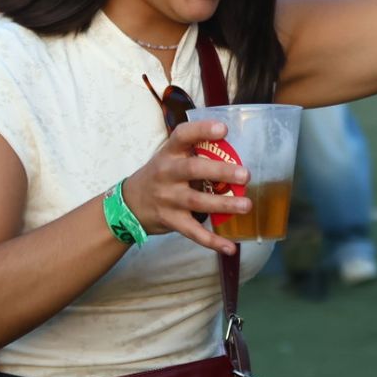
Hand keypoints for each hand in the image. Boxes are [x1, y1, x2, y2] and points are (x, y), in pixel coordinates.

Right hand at [123, 119, 249, 255]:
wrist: (129, 204)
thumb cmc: (159, 176)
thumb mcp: (169, 158)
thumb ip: (194, 153)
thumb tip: (235, 152)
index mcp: (169, 153)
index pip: (183, 136)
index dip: (202, 130)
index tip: (223, 129)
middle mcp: (167, 174)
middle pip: (193, 170)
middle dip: (220, 171)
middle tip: (244, 174)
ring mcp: (168, 199)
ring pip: (197, 202)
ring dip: (223, 204)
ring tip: (246, 205)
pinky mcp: (171, 221)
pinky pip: (193, 232)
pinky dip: (212, 241)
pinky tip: (230, 247)